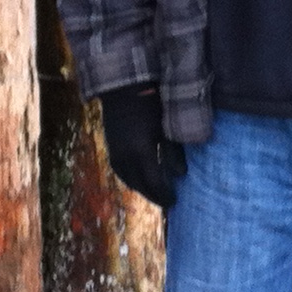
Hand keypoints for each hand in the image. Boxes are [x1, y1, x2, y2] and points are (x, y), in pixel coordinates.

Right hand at [98, 85, 186, 209]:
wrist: (124, 89)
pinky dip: (131, 179)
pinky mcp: (111, 148)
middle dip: (154, 195)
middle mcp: (126, 157)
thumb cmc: (152, 105)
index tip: (175, 201)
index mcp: (142, 153)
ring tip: (155, 193)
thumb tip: (181, 175)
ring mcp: (115, 153)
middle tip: (167, 202)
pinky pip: (120, 172)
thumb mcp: (167, 129)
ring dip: (142, 189)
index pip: (154, 183)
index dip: (165, 195)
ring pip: (128, 180)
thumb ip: (174, 153)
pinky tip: (139, 180)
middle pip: (141, 186)